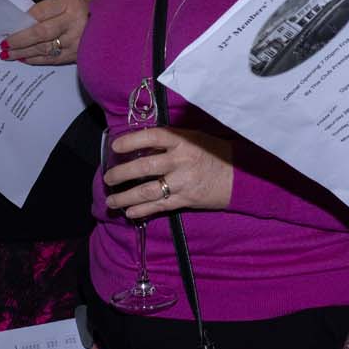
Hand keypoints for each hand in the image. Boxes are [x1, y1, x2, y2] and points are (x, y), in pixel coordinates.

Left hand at [3, 0, 92, 63]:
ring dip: (23, 52)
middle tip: (4, 44)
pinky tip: (24, 59)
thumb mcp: (67, 0)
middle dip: (19, 40)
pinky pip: (52, 59)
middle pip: (40, 32)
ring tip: (8, 54)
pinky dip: (36, 59)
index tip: (9, 27)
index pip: (40, 12)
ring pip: (44, 48)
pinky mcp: (77, 55)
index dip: (22, 21)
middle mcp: (74, 22)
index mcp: (70, 3)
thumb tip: (22, 23)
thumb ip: (47, 10)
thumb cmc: (84, 8)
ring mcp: (77, 41)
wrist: (112, 23)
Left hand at [103, 126, 233, 219]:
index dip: (131, 141)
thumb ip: (171, 140)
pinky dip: (142, 210)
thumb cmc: (215, 152)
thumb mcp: (194, 137)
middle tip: (108, 178)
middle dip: (121, 174)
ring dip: (125, 196)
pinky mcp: (186, 199)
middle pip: (144, 167)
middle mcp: (181, 161)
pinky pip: (159, 206)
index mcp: (183, 141)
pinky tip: (129, 212)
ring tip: (111, 200)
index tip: (115, 146)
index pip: (152, 137)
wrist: (240, 176)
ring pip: (147, 191)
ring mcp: (183, 182)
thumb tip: (142, 142)